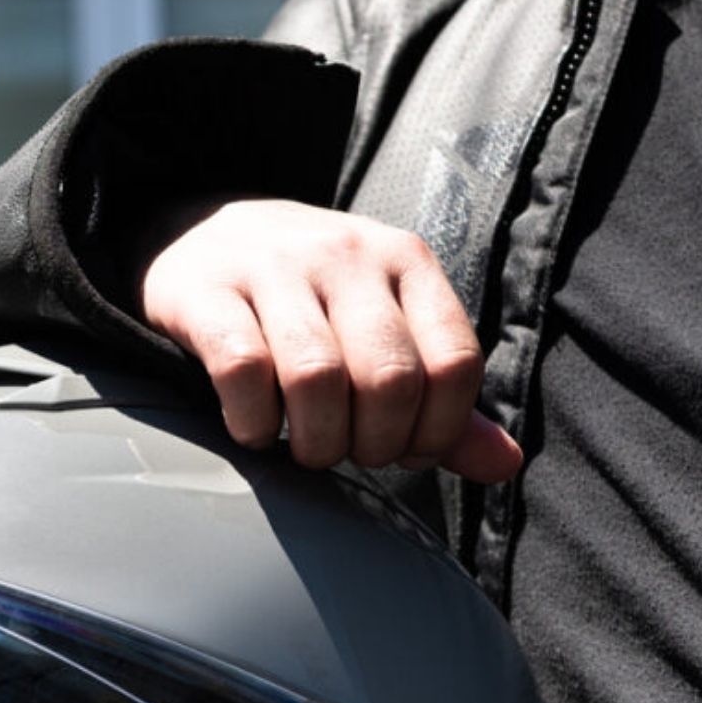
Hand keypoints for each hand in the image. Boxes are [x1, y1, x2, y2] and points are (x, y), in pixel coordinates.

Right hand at [140, 198, 520, 482]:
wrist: (198, 236)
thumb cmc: (303, 300)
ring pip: (317, 377)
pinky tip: (253, 428)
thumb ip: (439, 397)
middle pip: (389, 378)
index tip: (402, 450)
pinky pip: (243, 371)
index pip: (454, 363)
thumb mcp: (380, 328)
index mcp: (406, 260)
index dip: (436, 431)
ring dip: (315, 441)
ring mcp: (273, 267)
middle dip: (373, 444)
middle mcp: (346, 254)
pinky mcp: (207, 292)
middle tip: (347, 452)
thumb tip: (503, 466)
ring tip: (303, 447)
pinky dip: (253, 422)